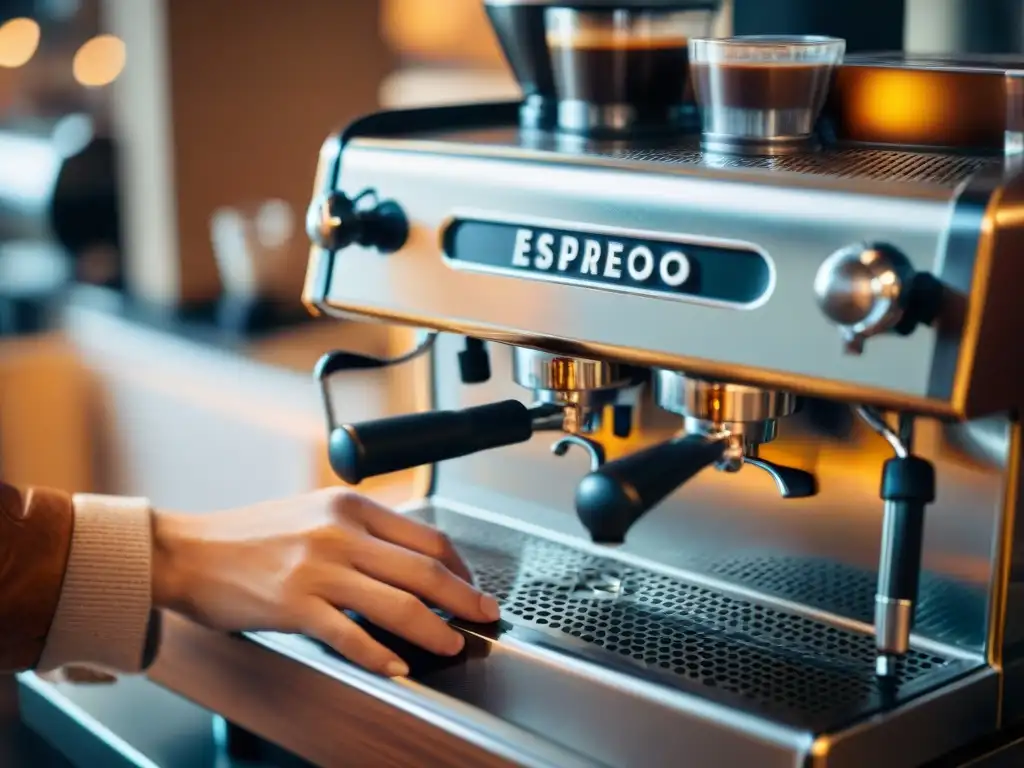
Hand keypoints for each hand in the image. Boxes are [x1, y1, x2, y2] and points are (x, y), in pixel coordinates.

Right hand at [151, 488, 499, 676]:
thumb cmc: (249, 537)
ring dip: (434, 629)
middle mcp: (340, 532)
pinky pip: (349, 634)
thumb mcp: (314, 514)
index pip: (426, 537)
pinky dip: (379, 653)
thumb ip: (360, 531)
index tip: (473, 586)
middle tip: (486, 616)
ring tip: (452, 645)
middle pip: (425, 569)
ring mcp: (318, 568)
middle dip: (465, 598)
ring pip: (397, 602)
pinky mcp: (294, 603)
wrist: (188, 552)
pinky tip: (397, 666)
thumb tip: (408, 560)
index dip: (461, 567)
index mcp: (350, 507)